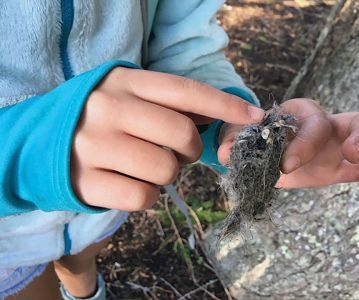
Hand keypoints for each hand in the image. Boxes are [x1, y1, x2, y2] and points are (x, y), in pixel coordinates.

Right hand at [71, 67, 264, 209]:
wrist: (41, 141)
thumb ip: (169, 102)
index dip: (225, 106)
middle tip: (178, 152)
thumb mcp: (128, 95)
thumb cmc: (98, 117)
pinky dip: (147, 196)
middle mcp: (109, 109)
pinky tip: (130, 183)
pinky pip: (143, 198)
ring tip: (147, 166)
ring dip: (168, 174)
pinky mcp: (86, 182)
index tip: (255, 118)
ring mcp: (95, 146)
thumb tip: (218, 112)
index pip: (186, 91)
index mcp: (124, 82)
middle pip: (182, 135)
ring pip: (166, 170)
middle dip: (191, 150)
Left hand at [218, 98, 358, 189]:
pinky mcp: (341, 166)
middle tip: (349, 155)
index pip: (312, 121)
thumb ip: (232, 141)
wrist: (262, 154)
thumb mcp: (240, 139)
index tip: (287, 165)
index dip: (304, 141)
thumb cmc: (254, 140)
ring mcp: (337, 144)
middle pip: (354, 119)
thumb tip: (223, 153)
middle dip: (356, 137)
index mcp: (300, 114)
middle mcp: (325, 124)